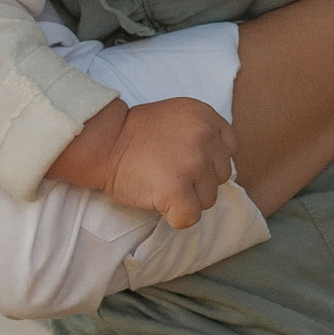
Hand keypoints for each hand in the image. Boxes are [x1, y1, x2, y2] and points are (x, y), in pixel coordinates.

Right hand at [100, 96, 236, 229]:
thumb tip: (219, 167)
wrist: (104, 143)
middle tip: (167, 171)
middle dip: (197, 180)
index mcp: (206, 117)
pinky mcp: (178, 190)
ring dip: (186, 198)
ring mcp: (193, 164)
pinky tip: (158, 200)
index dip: (208, 160)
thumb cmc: (134, 134)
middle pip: (220, 177)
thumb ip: (202, 133)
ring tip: (160, 182)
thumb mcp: (177, 117)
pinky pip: (190, 217)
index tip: (184, 160)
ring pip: (208, 199)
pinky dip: (175, 217)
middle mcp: (205, 137)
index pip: (228, 149)